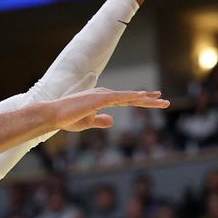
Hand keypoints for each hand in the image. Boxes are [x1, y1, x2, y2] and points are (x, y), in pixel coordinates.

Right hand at [49, 87, 169, 131]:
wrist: (53, 115)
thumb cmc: (66, 119)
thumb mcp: (87, 123)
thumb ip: (100, 121)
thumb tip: (113, 121)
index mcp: (101, 99)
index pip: (124, 99)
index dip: (138, 99)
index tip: (152, 98)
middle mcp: (103, 95)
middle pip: (130, 97)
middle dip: (148, 99)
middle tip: (165, 101)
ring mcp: (102, 96)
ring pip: (128, 97)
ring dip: (145, 99)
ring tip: (162, 101)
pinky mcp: (98, 99)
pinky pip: (119, 97)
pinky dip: (132, 96)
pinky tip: (143, 96)